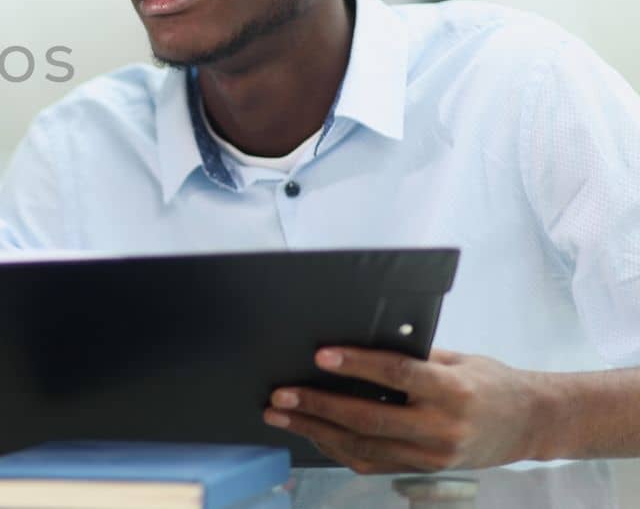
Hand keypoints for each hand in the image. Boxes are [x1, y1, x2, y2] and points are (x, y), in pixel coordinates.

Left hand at [262, 347, 549, 473]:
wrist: (532, 424)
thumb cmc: (491, 383)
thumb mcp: (459, 359)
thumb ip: (413, 356)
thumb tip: (357, 342)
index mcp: (453, 391)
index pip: (398, 375)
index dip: (357, 365)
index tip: (320, 355)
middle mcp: (442, 427)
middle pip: (370, 420)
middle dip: (319, 407)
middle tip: (281, 395)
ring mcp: (433, 455)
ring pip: (365, 448)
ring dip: (316, 431)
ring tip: (281, 416)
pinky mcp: (425, 469)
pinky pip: (373, 463)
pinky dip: (337, 448)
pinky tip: (311, 433)